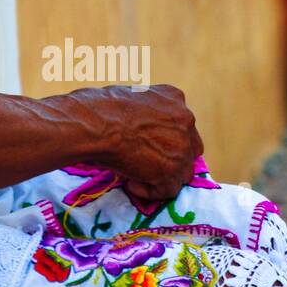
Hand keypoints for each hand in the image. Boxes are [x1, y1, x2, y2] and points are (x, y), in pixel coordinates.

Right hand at [85, 83, 203, 202]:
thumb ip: (147, 110)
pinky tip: (131, 183)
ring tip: (136, 176)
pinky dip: (149, 191)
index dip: (168, 139)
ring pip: (182, 172)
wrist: (96, 124)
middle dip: (172, 159)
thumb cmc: (100, 107)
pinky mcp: (171, 170)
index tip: (150, 146)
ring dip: (162, 177)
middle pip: (190, 149)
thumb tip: (139, 125)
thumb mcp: (132, 95)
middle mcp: (185, 120)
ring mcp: (181, 147)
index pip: (182, 125)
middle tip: (147, 164)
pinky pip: (167, 190)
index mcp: (175, 97)